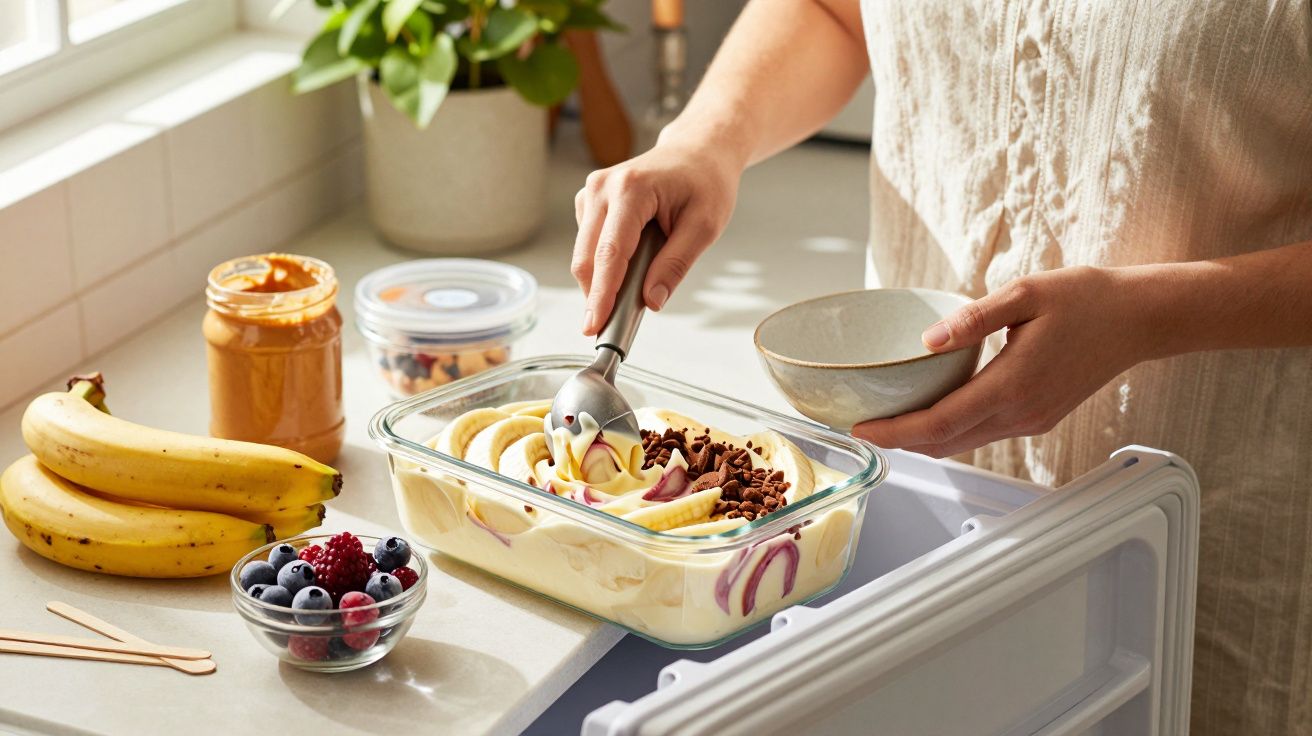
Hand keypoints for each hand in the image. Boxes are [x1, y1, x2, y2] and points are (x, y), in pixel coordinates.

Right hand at [572, 139, 741, 334]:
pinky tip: (632, 258)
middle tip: (612, 326)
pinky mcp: (589, 201)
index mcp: (631, 189)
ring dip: (603, 279)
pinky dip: (605, 263)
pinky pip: (588, 245)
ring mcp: (591, 192)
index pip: (610, 253)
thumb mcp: (704, 226)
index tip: (594, 325)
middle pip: (587, 257)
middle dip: (597, 295)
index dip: (601, 295)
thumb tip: (651, 300)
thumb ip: (676, 264)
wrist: (697, 151)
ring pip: (584, 254)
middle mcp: (602, 187)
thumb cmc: (705, 182)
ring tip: (640, 279)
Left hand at [852, 266, 1159, 457]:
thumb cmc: (1086, 299)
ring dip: (923, 439)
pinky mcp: (1038, 418)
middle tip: (860, 427)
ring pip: (964, 443)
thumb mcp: (1026, 293)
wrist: (1139, 319)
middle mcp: (1021, 414)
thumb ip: (973, 318)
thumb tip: (927, 340)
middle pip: (945, 443)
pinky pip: (983, 434)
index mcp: (1012, 386)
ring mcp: (1031, 421)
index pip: (938, 425)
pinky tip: (931, 413)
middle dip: (899, 441)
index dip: (894, 433)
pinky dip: (950, 431)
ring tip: (885, 423)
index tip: (859, 430)